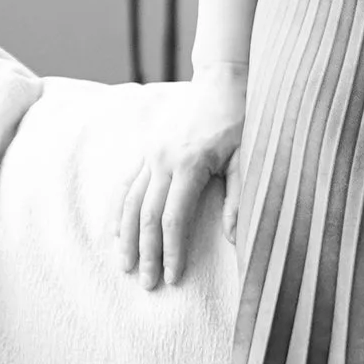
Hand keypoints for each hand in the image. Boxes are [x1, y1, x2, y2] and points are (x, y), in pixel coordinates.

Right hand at [116, 70, 246, 289]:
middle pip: (147, 215)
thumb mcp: (247, 156)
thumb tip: (233, 238)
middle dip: (146, 252)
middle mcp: (162, 160)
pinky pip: (126, 184)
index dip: (172, 250)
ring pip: (130, 201)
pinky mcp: (147, 148)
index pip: (173, 218)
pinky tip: (116, 232)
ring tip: (125, 266)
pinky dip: (120, 211)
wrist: (221, 79)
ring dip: (126, 236)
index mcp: (188, 163)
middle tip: (148, 284)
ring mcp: (151, 153)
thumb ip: (239, 197)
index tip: (173, 277)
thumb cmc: (240, 117)